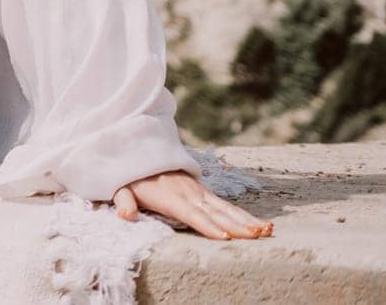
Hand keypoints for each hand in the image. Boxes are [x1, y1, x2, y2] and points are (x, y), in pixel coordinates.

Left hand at [113, 170, 272, 238]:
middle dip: (236, 224)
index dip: (206, 224)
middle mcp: (187, 193)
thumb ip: (123, 200)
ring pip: (225, 208)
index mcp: (168, 196)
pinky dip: (243, 214)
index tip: (224, 236)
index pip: (190, 212)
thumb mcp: (119, 186)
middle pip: (214, 212)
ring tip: (266, 230)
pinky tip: (261, 224)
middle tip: (256, 235)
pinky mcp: (203, 192)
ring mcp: (198, 191)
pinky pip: (226, 205)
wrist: (137, 149)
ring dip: (246, 219)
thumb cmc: (129, 176)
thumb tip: (125, 214)